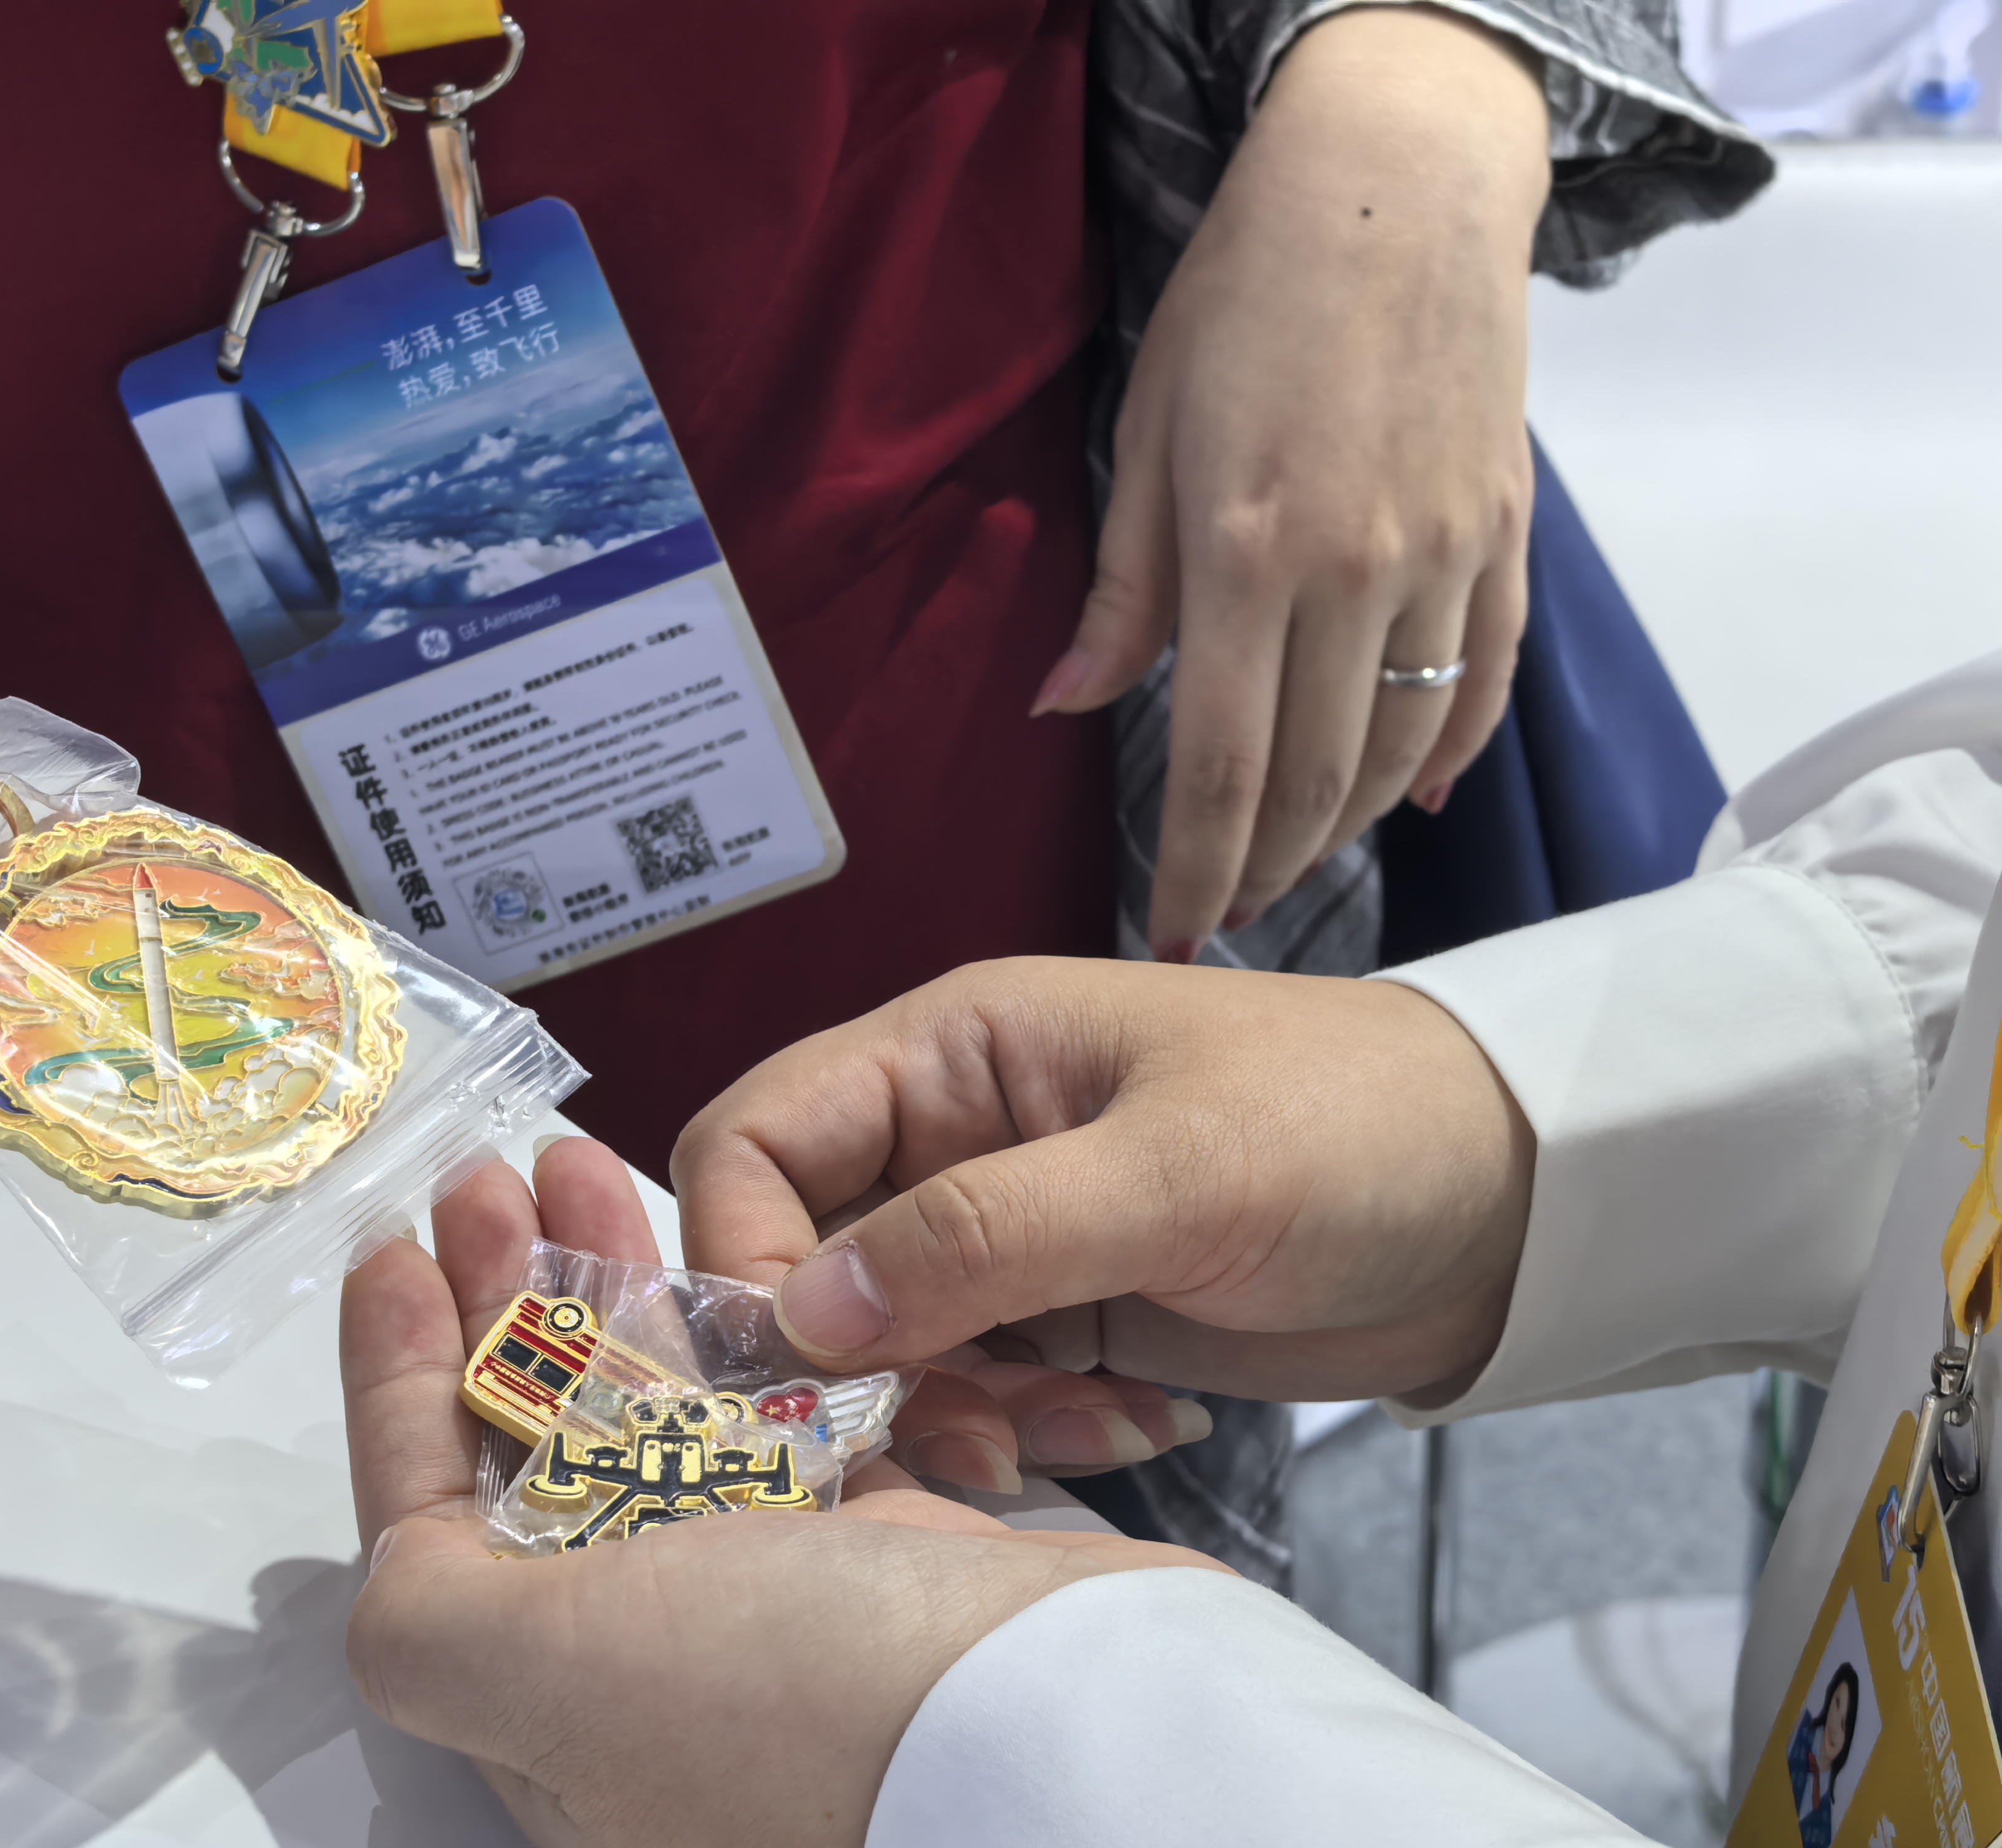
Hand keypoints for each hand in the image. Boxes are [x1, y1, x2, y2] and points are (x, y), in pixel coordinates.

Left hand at [343, 1135, 1219, 1847]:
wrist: (1072, 1741)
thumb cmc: (792, 1713)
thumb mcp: (545, 1681)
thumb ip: (428, 1616)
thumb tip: (400, 1558)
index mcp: (556, 1711)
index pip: (435, 1521)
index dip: (400, 1380)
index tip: (395, 1251)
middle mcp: (659, 1662)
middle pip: (548, 1445)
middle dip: (511, 1300)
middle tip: (496, 1176)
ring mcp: (783, 1605)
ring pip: (668, 1411)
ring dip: (620, 1283)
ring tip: (588, 1160)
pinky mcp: (893, 1549)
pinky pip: (788, 1413)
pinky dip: (749, 1324)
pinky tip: (735, 1244)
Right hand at [671, 957, 1536, 1408]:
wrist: (1511, 1202)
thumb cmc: (1354, 1129)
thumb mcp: (1176, 1173)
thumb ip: (987, 1234)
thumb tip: (805, 1314)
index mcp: (950, 1050)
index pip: (753, 1140)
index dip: (741, 1254)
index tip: (802, 1371)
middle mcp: (949, 1137)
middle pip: (801, 1261)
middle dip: (850, 1367)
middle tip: (943, 1442)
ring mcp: (1000, 1235)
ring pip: (879, 1348)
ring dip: (945, 1417)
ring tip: (1064, 1440)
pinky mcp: (1056, 1316)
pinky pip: (972, 1393)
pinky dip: (1021, 1431)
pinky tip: (1126, 1428)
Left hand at [1034, 5, 1549, 960]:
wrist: (1396, 192)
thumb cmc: (1244, 303)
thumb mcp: (1146, 436)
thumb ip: (1120, 591)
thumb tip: (1064, 707)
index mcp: (1247, 553)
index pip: (1223, 766)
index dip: (1199, 871)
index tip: (1176, 934)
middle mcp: (1357, 573)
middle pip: (1317, 780)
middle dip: (1268, 870)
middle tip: (1231, 915)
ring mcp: (1446, 560)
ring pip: (1404, 747)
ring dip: (1349, 827)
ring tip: (1299, 863)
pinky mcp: (1505, 537)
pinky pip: (1487, 680)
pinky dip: (1454, 754)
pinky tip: (1420, 800)